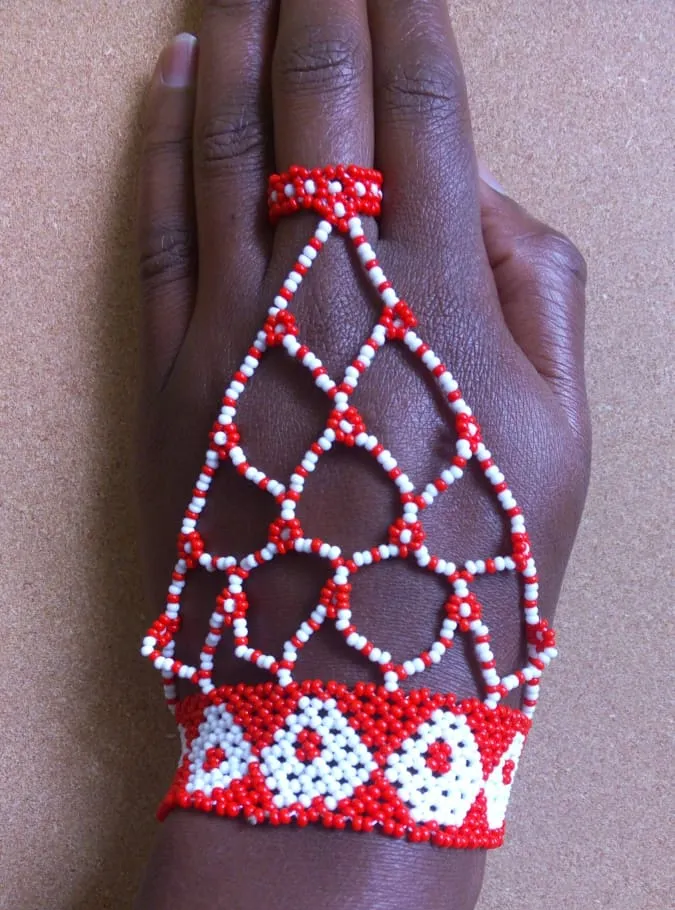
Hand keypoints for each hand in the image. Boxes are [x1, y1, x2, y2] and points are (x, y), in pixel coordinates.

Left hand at [137, 1, 589, 702]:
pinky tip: (174, 82)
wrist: (348, 700)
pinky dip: (164, 143)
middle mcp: (331, 290)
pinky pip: (160, 232)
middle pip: (316, 97)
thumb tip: (490, 201)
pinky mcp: (168, 382)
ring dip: (232, 39)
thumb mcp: (565, 440)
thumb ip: (548, 293)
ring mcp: (234, 331)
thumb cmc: (473, 573)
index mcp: (443, 296)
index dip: (406, 10)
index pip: (420, 105)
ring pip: (225, 143)